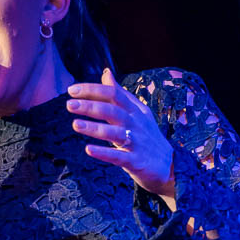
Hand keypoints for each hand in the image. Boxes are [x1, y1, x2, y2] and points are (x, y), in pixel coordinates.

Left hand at [67, 69, 175, 204]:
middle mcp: (137, 124)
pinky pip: (118, 157)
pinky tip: (88, 149)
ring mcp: (137, 143)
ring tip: (75, 124)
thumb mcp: (137, 112)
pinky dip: (104, 153)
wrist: (169, 166)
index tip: (72, 90)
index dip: (93, 90)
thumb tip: (106, 73)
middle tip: (70, 104)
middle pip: (113, 111)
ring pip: (115, 133)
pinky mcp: (136, 162)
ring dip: (95, 128)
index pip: (113, 94)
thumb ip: (120, 94)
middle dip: (91, 106)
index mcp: (136, 110)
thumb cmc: (146, 137)